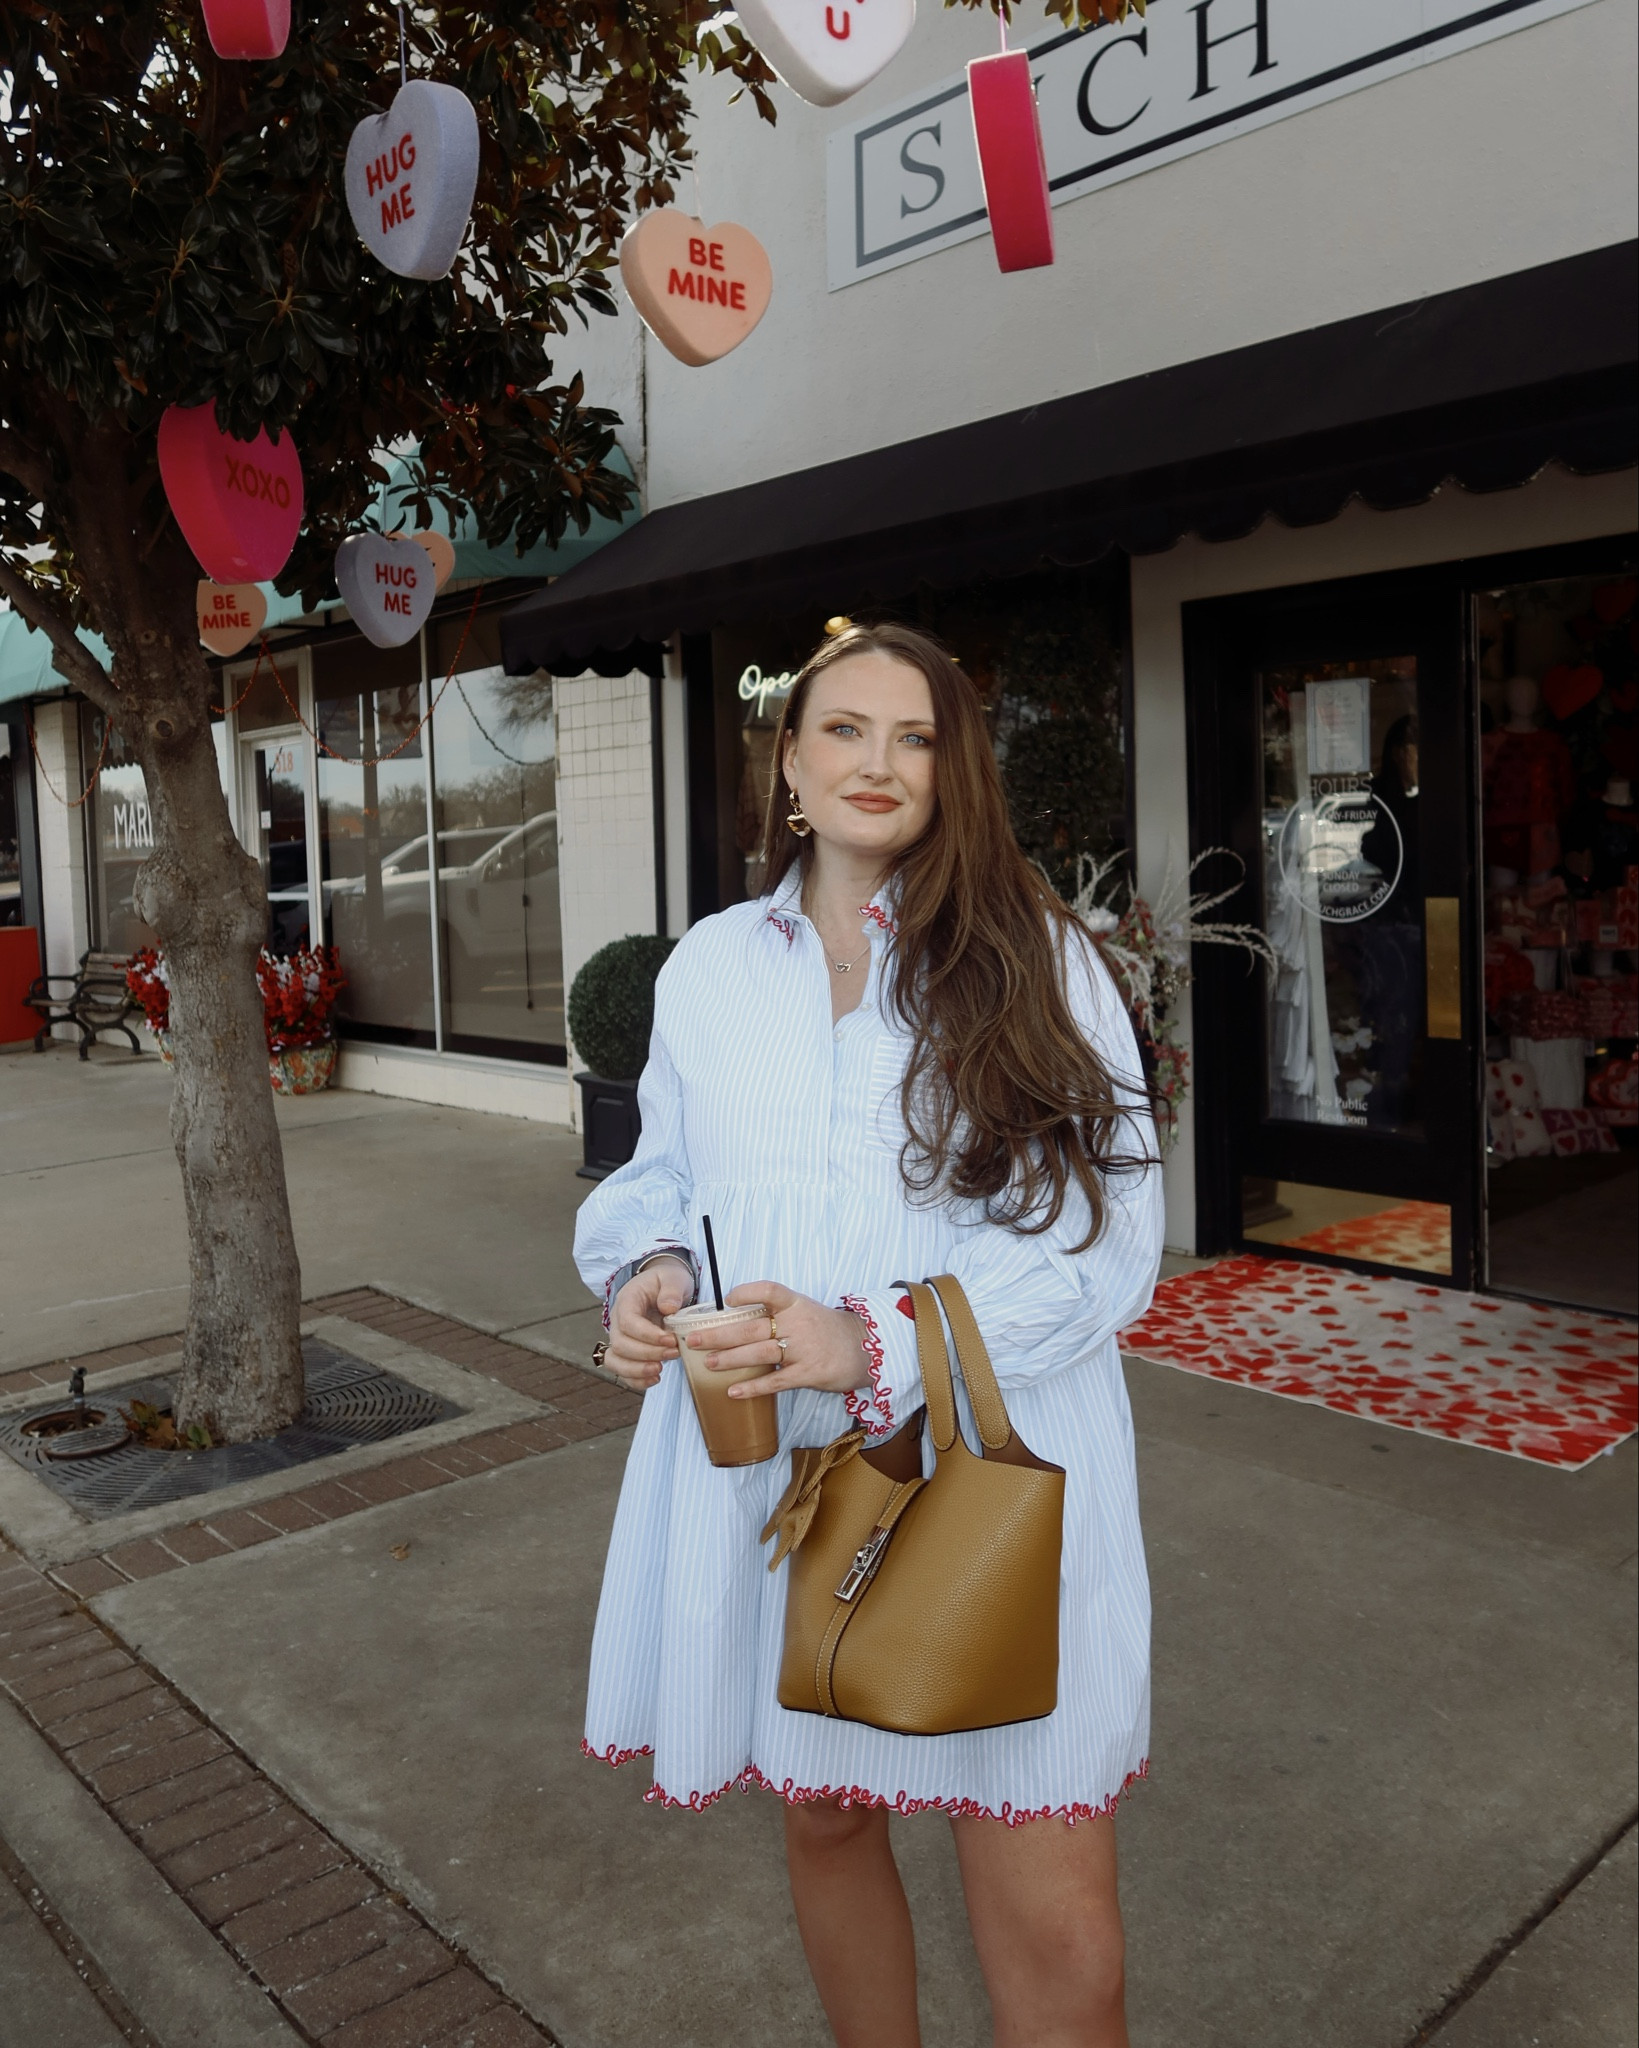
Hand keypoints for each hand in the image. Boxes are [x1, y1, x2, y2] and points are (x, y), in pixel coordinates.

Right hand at [604, 1257, 692, 1392]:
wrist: (663, 1286)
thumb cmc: (667, 1281)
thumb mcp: (673, 1277)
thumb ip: (672, 1289)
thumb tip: (668, 1308)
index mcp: (627, 1301)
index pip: (628, 1322)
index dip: (647, 1335)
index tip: (671, 1340)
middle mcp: (618, 1321)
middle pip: (620, 1344)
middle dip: (647, 1353)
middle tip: (674, 1353)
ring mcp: (621, 1337)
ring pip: (615, 1361)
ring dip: (637, 1370)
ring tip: (660, 1370)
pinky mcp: (628, 1352)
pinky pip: (622, 1371)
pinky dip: (636, 1380)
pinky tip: (655, 1379)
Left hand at [693, 1282, 874, 1400]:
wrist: (865, 1348)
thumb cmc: (826, 1329)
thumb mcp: (804, 1311)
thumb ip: (776, 1313)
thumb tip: (736, 1319)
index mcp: (796, 1304)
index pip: (769, 1290)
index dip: (746, 1292)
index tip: (727, 1300)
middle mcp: (797, 1324)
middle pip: (751, 1328)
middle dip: (719, 1334)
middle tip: (694, 1340)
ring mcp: (802, 1349)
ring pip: (758, 1353)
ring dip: (730, 1359)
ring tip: (708, 1364)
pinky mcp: (808, 1373)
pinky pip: (775, 1381)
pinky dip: (752, 1387)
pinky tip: (733, 1392)